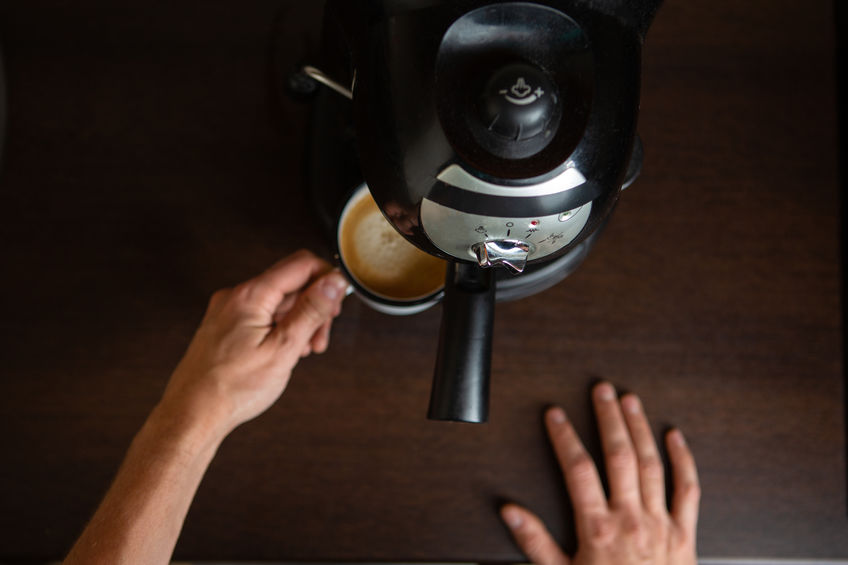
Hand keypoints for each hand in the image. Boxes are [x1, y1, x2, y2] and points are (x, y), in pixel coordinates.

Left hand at [159, 250, 348, 436]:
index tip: (339, 300)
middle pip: (291, 284)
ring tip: (304, 351)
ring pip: (278, 301)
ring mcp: (229, 310)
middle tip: (320, 338)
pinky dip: (281, 328)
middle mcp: (236, 296)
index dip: (327, 278)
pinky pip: (263, 315)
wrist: (193, 413)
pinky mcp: (226, 325)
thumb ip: (311, 311)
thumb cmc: (232, 389)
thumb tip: (333, 282)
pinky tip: (285, 352)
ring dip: (299, 321)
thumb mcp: (283, 349)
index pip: (301, 264)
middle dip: (314, 307)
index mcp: (250, 296)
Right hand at [501, 382, 699, 564]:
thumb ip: (535, 542)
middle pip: (618, 456)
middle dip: (608, 418)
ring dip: (640, 428)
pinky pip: (688, 490)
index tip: (555, 415)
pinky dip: (683, 460)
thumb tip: (510, 511)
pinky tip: (674, 436)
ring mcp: (660, 524)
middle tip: (601, 390)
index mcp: (598, 529)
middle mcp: (631, 520)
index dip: (564, 438)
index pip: (578, 471)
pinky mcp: (685, 534)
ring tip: (630, 400)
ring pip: (651, 464)